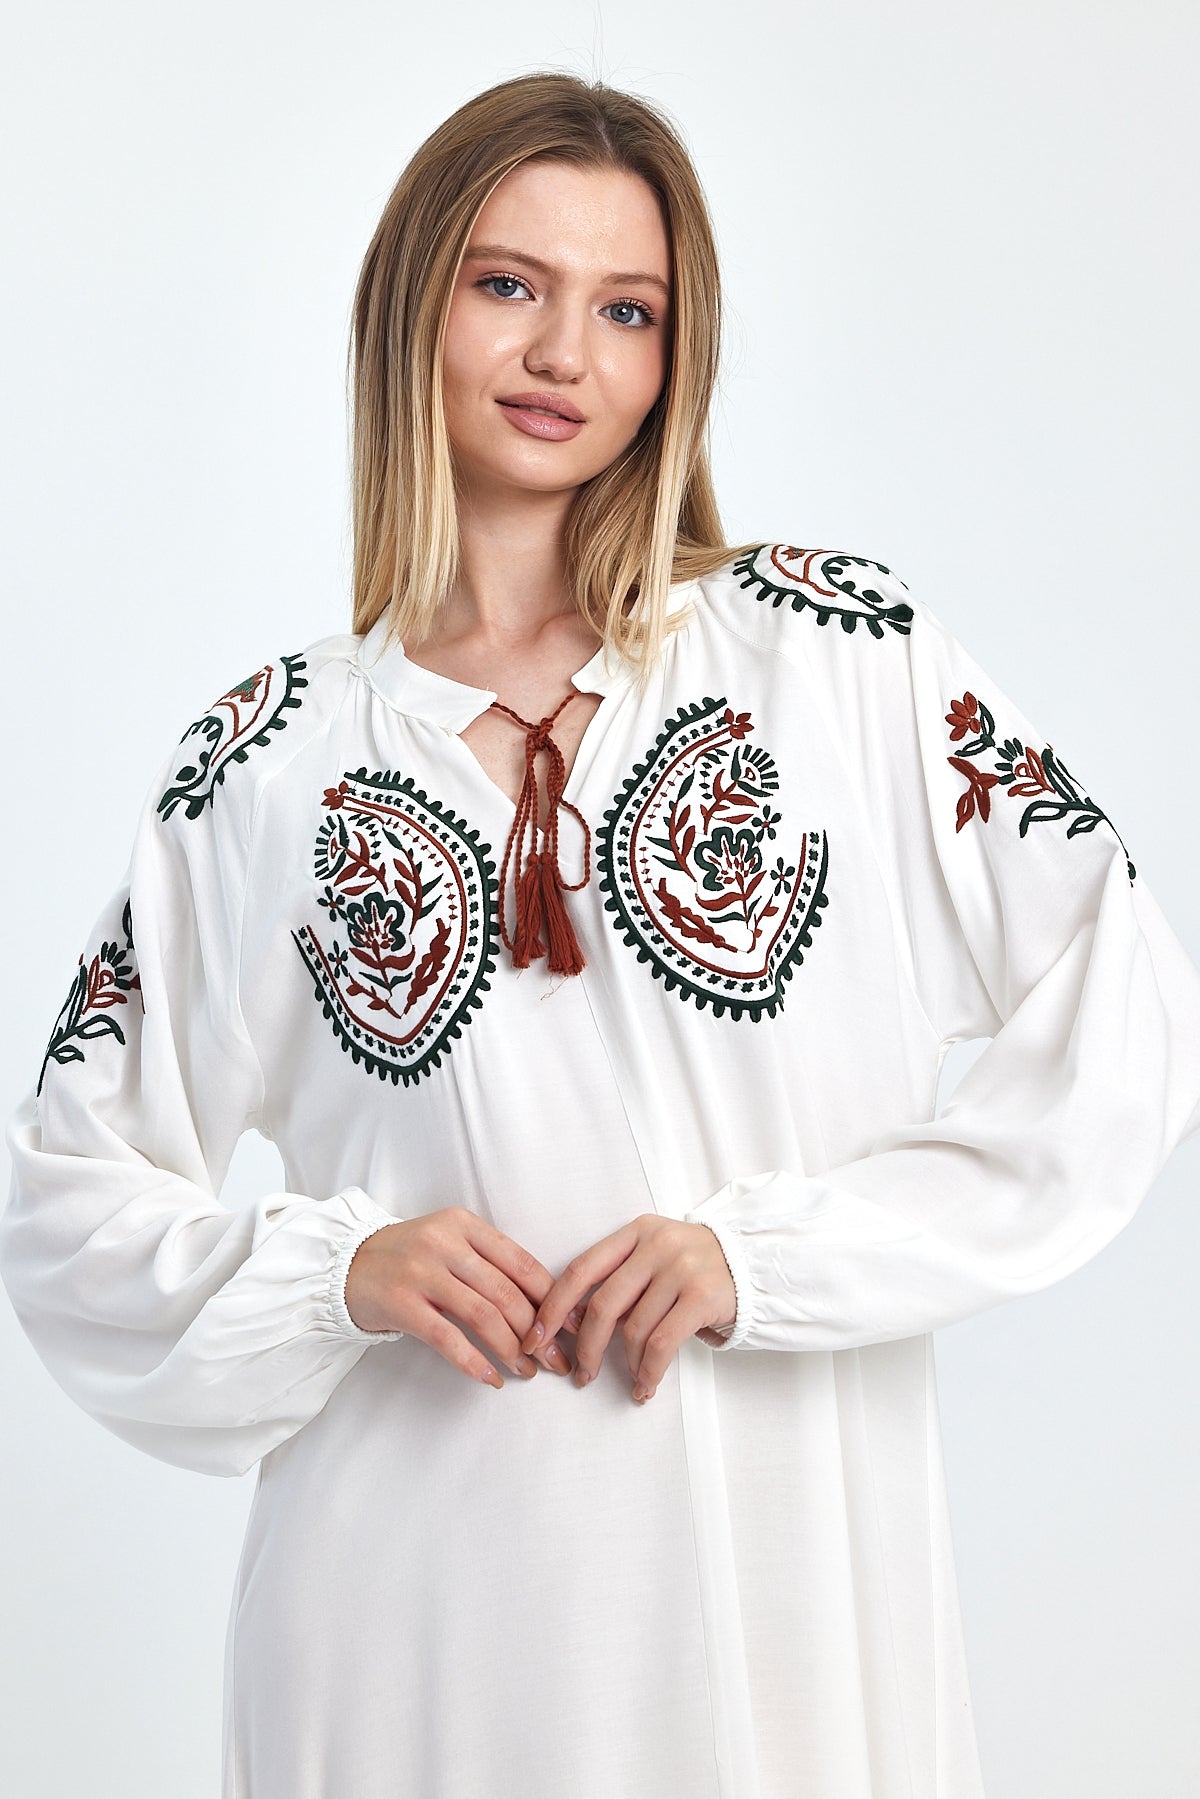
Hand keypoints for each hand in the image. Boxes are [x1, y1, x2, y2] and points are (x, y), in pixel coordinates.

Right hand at [344, 1207, 577, 1386]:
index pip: (522, 1263)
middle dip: (539, 1332)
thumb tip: (547, 1304)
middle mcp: (445, 1244)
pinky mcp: (401, 1304)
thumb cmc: (408, 1257)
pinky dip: (474, 1362)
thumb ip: (489, 1263)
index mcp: (464, 1225)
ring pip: (483, 1316)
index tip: (572, 1326)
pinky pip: (448, 1338)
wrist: (345, 1265)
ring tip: (528, 1373)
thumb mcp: (449, 1243)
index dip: (553, 1298)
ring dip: (512, 1350)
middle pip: (507, 1293)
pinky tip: (491, 1379)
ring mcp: (421, 1273)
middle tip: (556, 1360)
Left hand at [518, 1216, 736, 1402]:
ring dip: (626, 1365)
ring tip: (630, 1381)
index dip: (553, 1307)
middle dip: (586, 1347)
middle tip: (581, 1374)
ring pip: (633, 1330)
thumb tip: (573, 1324)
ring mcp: (681, 1268)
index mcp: (636, 1232)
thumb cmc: (695, 1267)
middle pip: (602, 1304)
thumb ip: (620, 1280)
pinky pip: (661, 1344)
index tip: (535, 1337)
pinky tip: (646, 1385)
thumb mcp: (655, 1256)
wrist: (756, 1263)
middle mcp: (656, 1244)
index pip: (581, 1269)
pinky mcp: (703, 1296)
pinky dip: (648, 1371)